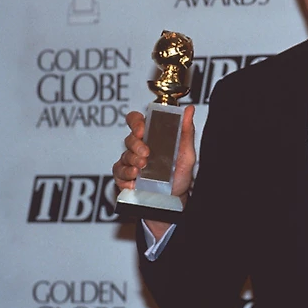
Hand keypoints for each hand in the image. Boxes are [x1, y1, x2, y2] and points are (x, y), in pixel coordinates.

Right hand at [113, 106, 195, 237]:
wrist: (176, 198)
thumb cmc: (179, 173)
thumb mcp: (186, 152)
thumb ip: (186, 130)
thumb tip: (189, 109)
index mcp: (152, 137)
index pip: (136, 121)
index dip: (136, 122)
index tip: (143, 129)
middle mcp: (139, 147)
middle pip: (129, 139)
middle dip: (136, 145)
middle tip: (146, 154)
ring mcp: (130, 162)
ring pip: (124, 156)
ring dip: (131, 162)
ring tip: (141, 170)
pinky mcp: (124, 177)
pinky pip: (118, 173)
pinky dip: (125, 177)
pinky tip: (134, 181)